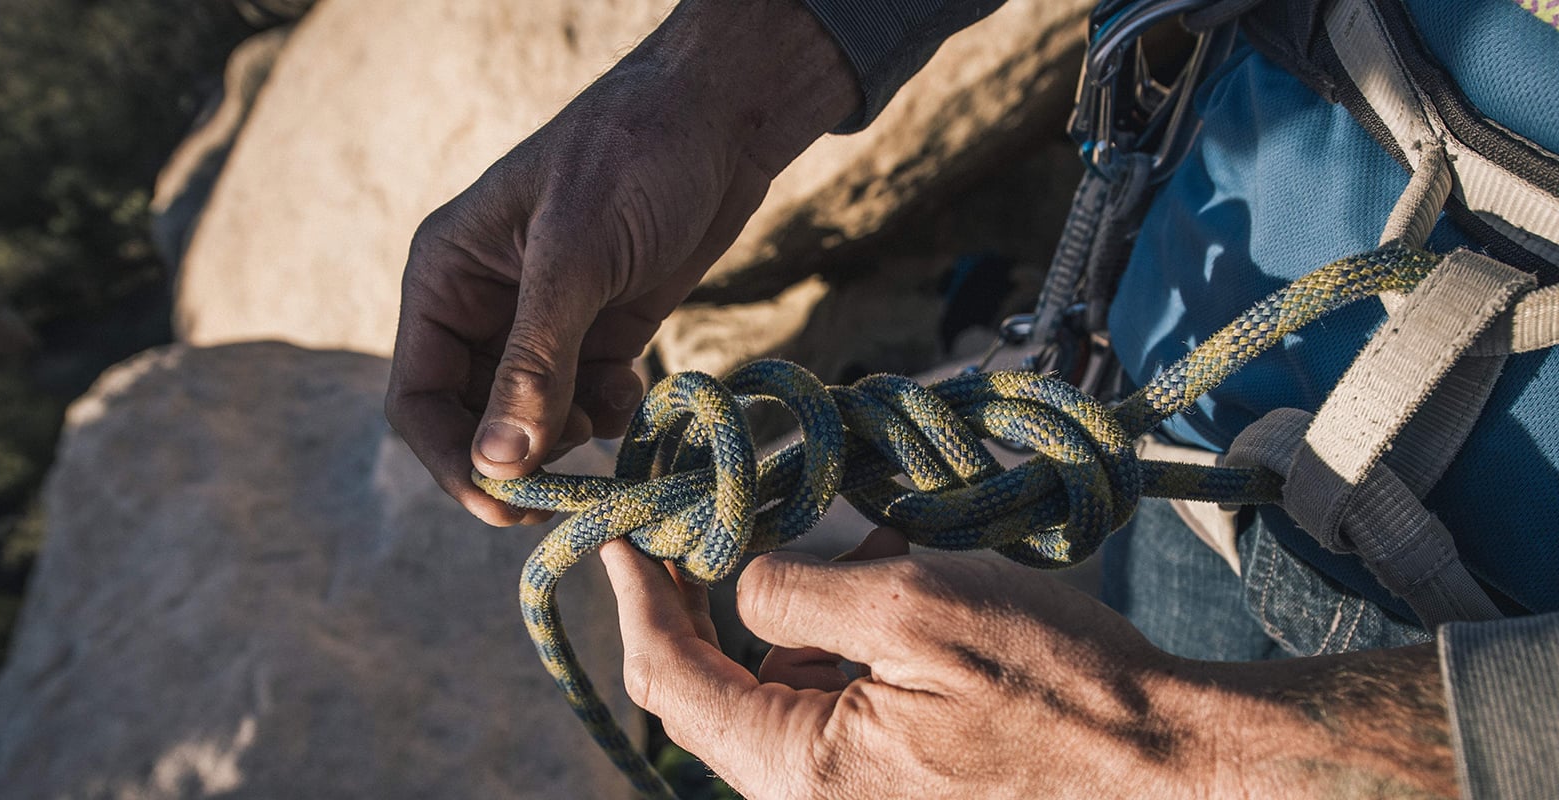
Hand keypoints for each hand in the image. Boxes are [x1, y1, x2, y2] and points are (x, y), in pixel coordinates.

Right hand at [385, 0, 857, 524]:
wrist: (721, 118)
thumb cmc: (634, 160)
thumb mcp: (576, 260)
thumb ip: (535, 363)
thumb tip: (498, 464)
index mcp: (446, 278)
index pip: (418, 399)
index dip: (452, 462)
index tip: (503, 504)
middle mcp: (485, 306)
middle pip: (474, 421)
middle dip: (516, 458)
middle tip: (565, 490)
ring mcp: (546, 322)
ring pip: (535, 420)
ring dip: (568, 436)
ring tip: (607, 408)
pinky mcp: (604, 330)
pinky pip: (588, 401)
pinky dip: (610, 412)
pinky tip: (639, 389)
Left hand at [602, 529, 1458, 799]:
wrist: (1166, 762)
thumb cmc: (1053, 685)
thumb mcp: (914, 608)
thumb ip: (796, 591)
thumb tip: (736, 577)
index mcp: (798, 768)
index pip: (670, 676)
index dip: (636, 593)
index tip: (624, 527)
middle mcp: (808, 798)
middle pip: (707, 687)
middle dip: (700, 593)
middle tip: (706, 512)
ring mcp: (849, 794)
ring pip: (767, 689)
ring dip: (776, 607)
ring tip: (817, 530)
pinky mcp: (888, 782)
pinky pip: (826, 703)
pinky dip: (832, 636)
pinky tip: (877, 574)